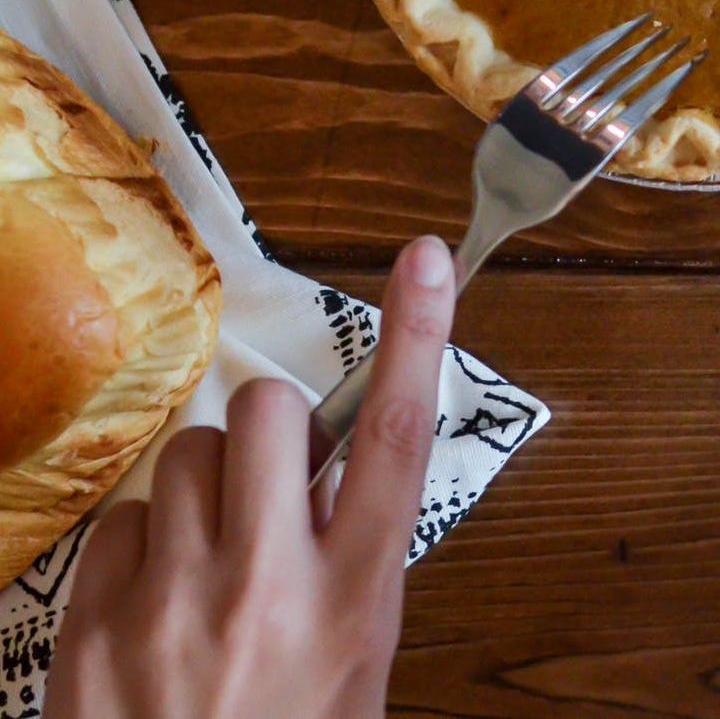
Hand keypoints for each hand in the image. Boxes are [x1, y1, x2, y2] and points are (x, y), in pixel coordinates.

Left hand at [45, 235, 456, 718]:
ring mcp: (171, 603)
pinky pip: (121, 522)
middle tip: (272, 482)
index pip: (397, 439)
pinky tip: (153, 606)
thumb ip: (349, 560)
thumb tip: (325, 474)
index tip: (427, 258)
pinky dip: (141, 547)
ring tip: (208, 560)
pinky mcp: (90, 625)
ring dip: (203, 489)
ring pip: (185, 457)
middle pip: (268, 414)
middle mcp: (268, 587)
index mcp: (353, 597)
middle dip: (270, 426)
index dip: (418, 336)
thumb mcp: (354, 662)